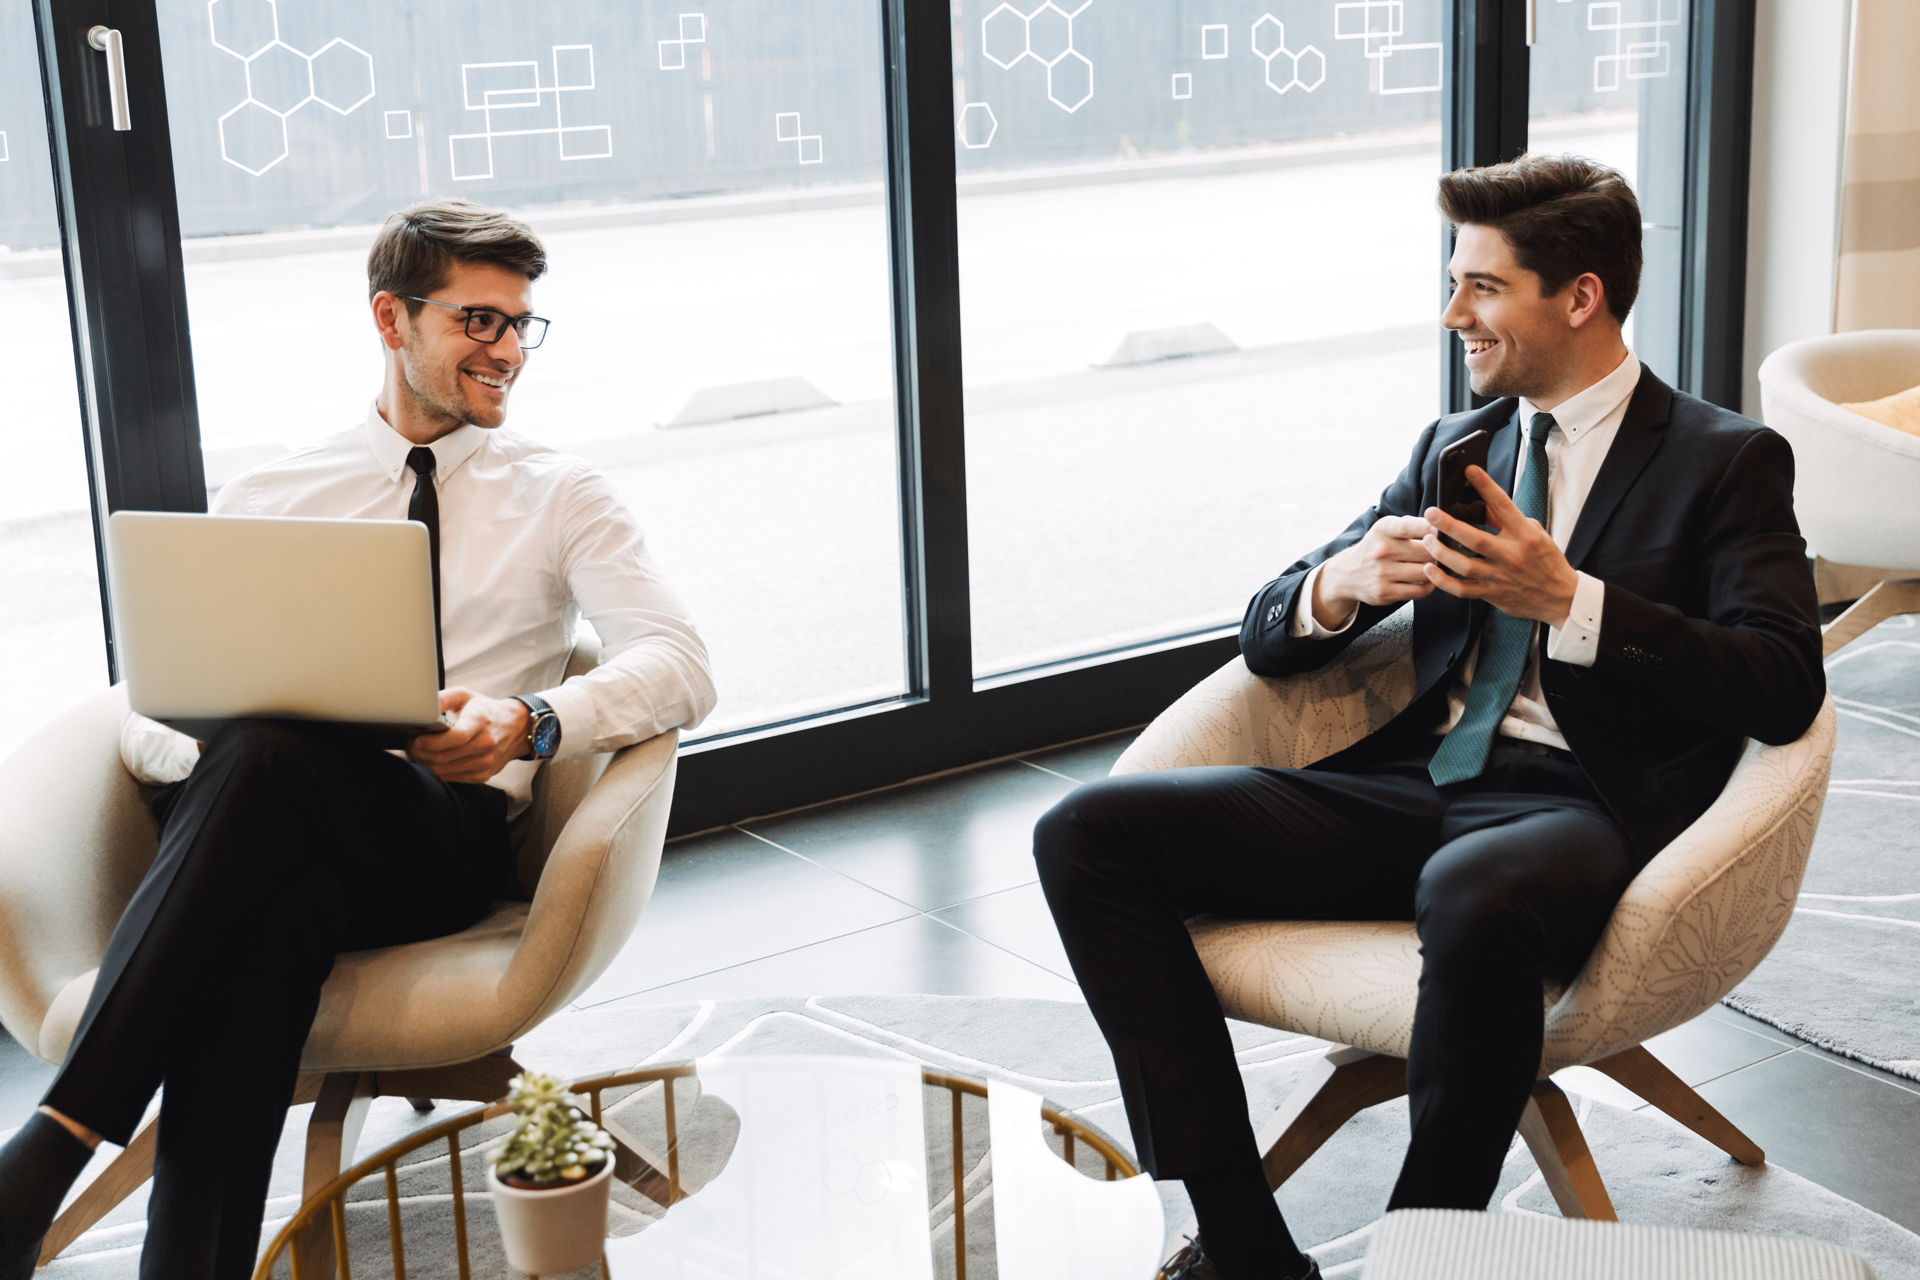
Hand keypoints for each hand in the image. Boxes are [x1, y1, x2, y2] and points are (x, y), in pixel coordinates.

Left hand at [408, 688, 531, 784]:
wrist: (516, 729)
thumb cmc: (486, 710)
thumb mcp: (466, 696)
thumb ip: (443, 698)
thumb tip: (422, 706)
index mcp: (481, 721)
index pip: (456, 737)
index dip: (431, 741)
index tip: (416, 738)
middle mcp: (486, 744)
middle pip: (444, 757)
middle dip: (420, 752)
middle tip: (411, 743)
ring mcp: (485, 763)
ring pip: (444, 770)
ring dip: (426, 762)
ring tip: (419, 751)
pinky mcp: (483, 775)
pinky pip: (451, 777)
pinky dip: (437, 769)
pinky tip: (433, 758)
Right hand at [1315, 514, 1438, 625]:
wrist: (1348, 573)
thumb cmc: (1376, 547)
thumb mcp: (1386, 529)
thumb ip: (1412, 525)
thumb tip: (1441, 527)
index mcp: (1383, 530)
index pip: (1410, 526)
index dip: (1430, 528)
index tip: (1442, 531)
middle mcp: (1381, 550)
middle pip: (1427, 552)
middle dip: (1438, 553)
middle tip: (1441, 553)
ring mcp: (1382, 573)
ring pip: (1426, 573)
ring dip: (1434, 571)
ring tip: (1433, 567)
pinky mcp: (1385, 592)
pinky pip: (1419, 591)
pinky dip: (1428, 586)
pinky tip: (1426, 581)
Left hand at [1420, 466, 1577, 625]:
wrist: (1560, 597)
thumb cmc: (1547, 561)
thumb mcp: (1536, 534)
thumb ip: (1509, 521)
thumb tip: (1483, 505)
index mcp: (1525, 535)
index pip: (1503, 505)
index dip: (1486, 486)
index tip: (1470, 470)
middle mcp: (1512, 555)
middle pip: (1475, 539)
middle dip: (1449, 525)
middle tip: (1430, 512)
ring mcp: (1501, 576)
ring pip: (1464, 565)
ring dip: (1441, 552)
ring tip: (1427, 538)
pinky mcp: (1493, 594)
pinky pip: (1462, 589)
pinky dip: (1443, 581)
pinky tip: (1430, 569)